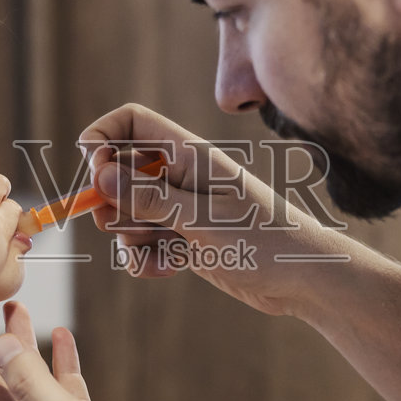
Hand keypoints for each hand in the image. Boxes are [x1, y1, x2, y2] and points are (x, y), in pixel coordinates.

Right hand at [80, 102, 346, 316]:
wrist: (306, 279)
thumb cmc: (266, 241)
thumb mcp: (203, 221)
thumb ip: (151, 198)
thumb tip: (101, 173)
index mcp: (189, 155)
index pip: (131, 122)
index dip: (102, 138)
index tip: (94, 173)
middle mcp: (181, 176)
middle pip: (118, 172)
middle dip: (111, 201)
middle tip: (124, 225)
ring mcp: (181, 208)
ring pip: (127, 213)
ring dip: (128, 238)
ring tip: (157, 255)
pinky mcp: (185, 239)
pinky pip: (144, 243)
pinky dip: (146, 259)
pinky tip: (169, 270)